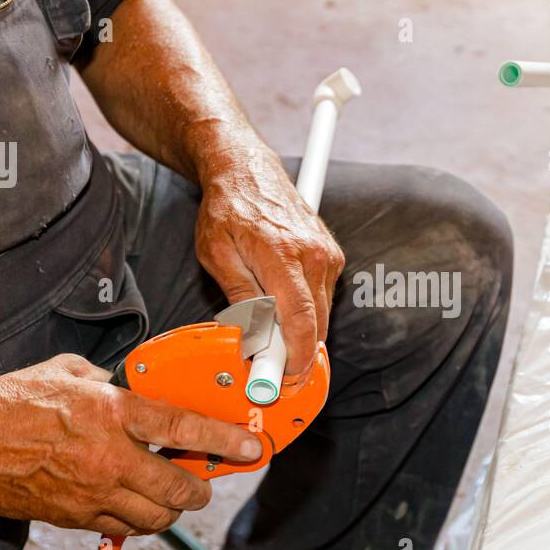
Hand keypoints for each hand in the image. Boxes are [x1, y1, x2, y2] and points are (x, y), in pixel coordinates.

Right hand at [0, 355, 260, 535]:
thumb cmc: (9, 402)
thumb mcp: (67, 371)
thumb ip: (107, 381)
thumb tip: (129, 389)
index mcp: (111, 413)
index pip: (184, 428)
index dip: (224, 440)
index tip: (250, 448)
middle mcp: (109, 458)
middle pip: (178, 489)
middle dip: (200, 488)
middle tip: (203, 480)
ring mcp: (91, 494)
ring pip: (154, 518)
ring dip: (171, 510)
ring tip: (170, 496)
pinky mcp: (72, 517)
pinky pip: (120, 529)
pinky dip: (135, 521)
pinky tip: (132, 505)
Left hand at [194, 139, 343, 381]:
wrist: (246, 168)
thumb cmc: (227, 208)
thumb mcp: (217, 255)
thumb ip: (240, 298)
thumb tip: (254, 339)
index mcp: (283, 254)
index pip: (301, 320)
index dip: (296, 358)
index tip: (285, 381)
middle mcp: (314, 254)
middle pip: (317, 324)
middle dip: (298, 356)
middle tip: (273, 376)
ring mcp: (327, 254)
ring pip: (321, 314)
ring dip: (300, 333)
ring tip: (270, 336)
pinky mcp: (332, 255)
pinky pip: (323, 298)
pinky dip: (305, 312)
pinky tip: (282, 306)